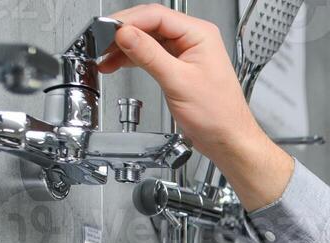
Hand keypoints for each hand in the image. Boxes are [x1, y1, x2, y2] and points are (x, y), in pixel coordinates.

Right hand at [100, 4, 292, 208]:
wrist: (229, 141)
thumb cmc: (219, 116)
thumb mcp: (178, 82)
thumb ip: (149, 55)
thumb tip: (125, 34)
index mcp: (200, 35)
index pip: (156, 15)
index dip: (128, 21)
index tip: (107, 30)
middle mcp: (194, 39)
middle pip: (149, 24)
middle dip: (123, 34)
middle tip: (100, 42)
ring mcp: (186, 52)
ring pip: (147, 39)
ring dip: (124, 47)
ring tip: (104, 56)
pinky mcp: (179, 67)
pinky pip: (150, 54)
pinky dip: (132, 58)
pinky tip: (116, 63)